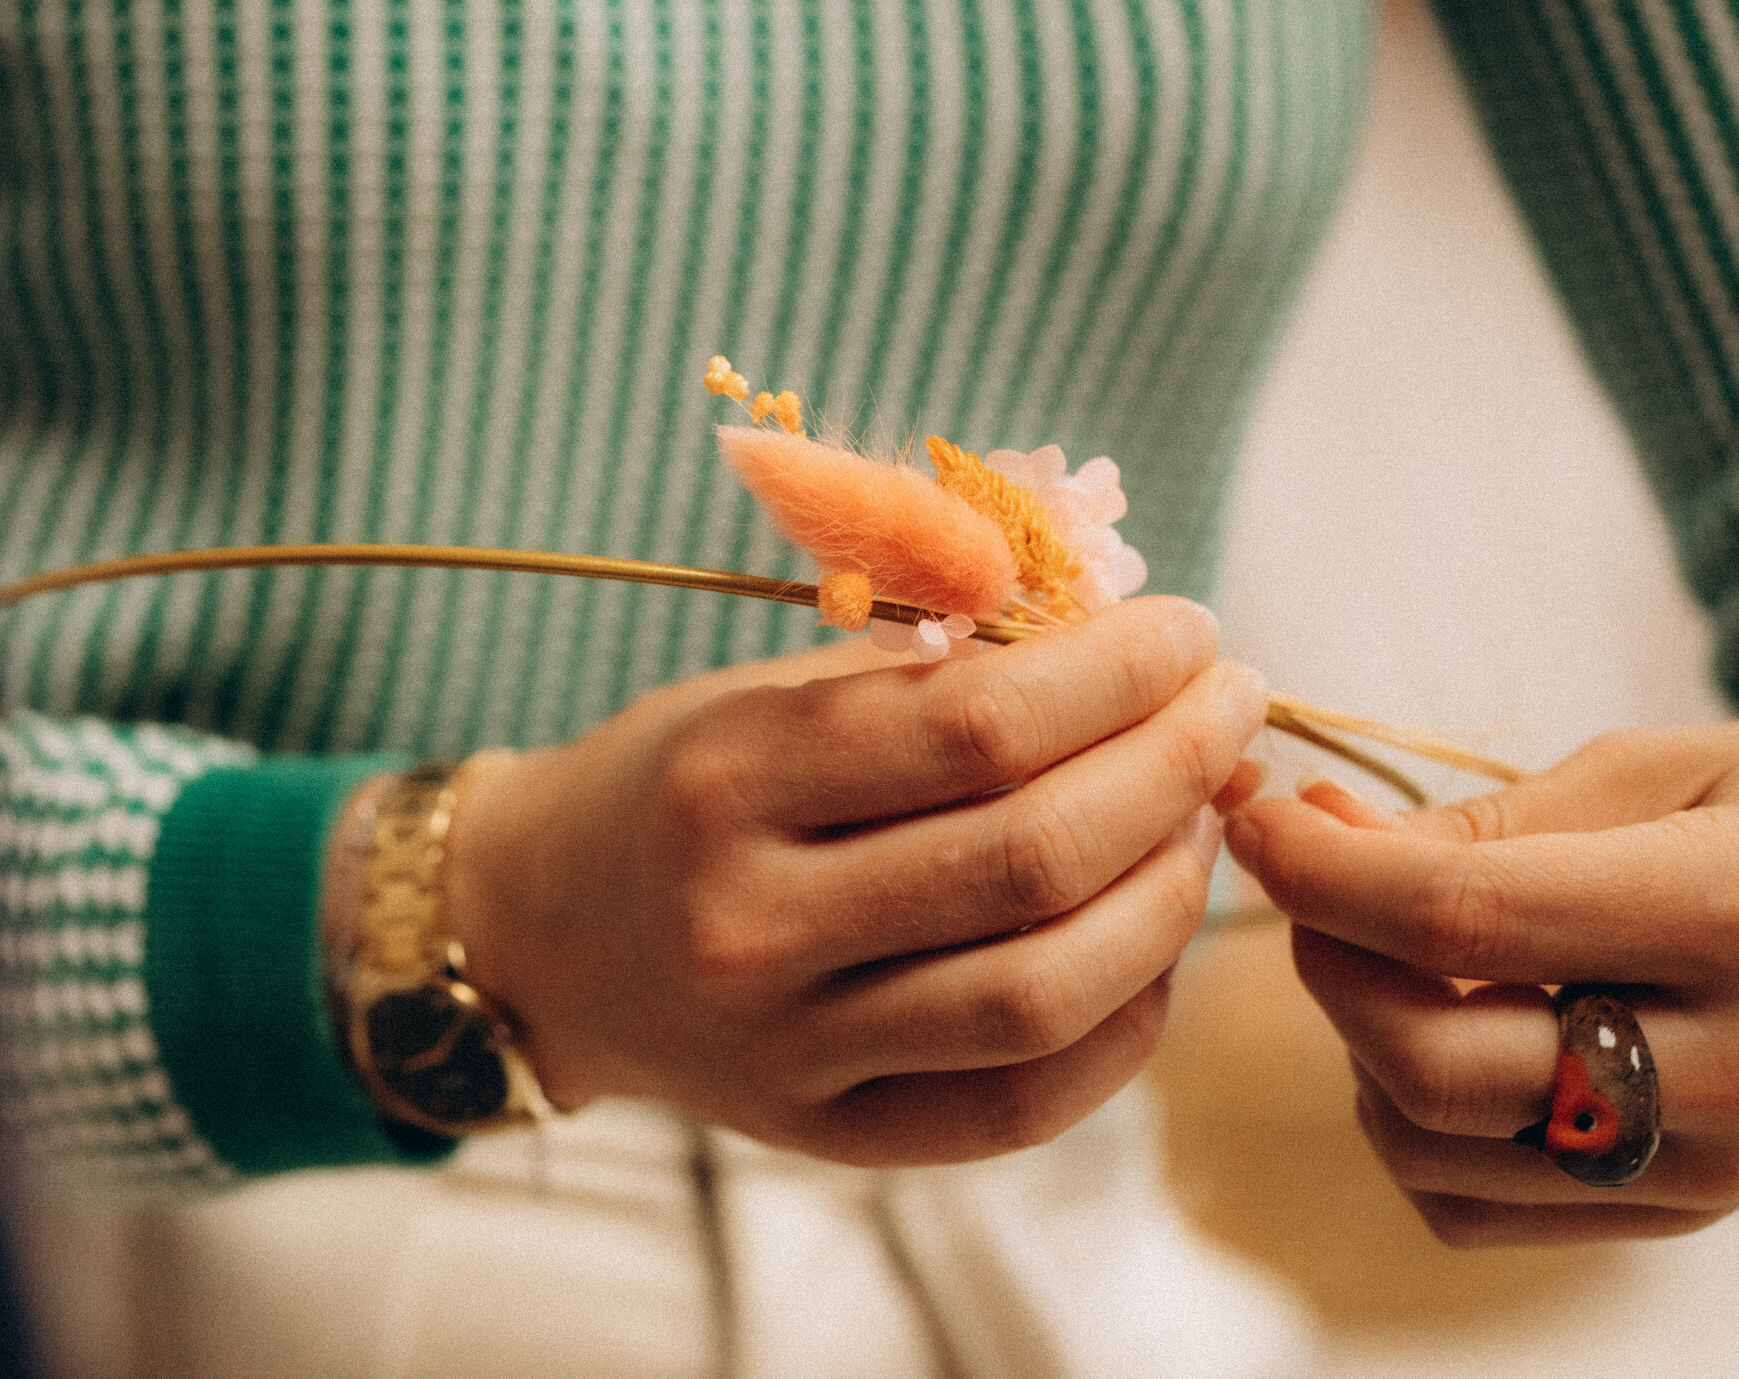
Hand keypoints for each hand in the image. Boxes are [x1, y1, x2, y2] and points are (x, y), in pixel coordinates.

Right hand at [440, 596, 1267, 1165]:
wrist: (540, 938)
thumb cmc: (669, 789)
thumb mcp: (753, 698)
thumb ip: (915, 675)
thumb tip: (1115, 641)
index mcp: (727, 781)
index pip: (975, 725)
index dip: (1116, 674)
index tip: (1186, 631)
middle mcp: (749, 924)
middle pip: (1030, 858)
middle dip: (1170, 767)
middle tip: (1227, 706)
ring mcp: (788, 1049)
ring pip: (1045, 992)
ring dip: (1168, 895)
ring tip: (1195, 820)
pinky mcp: (828, 1136)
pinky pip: (1021, 1101)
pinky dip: (1122, 1021)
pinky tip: (1147, 943)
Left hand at [1227, 731, 1738, 1245]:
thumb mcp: (1679, 773)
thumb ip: (1496, 819)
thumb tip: (1321, 834)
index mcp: (1728, 921)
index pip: (1457, 916)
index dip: (1320, 866)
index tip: (1258, 813)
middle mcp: (1727, 1071)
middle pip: (1425, 1058)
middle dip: (1325, 956)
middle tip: (1314, 874)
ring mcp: (1706, 1168)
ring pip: (1427, 1146)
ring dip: (1354, 1040)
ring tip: (1382, 947)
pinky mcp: (1678, 1215)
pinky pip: (1467, 1206)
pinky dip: (1406, 1121)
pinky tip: (1440, 1027)